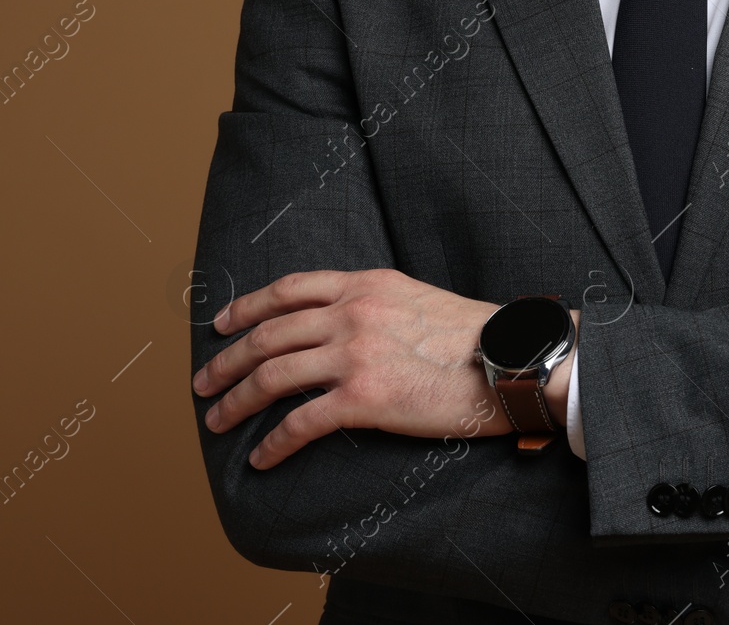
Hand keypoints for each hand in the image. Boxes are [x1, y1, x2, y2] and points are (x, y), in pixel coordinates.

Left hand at [191, 267, 575, 468]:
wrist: (511, 360)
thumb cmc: (477, 337)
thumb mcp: (420, 298)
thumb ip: (378, 304)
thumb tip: (349, 324)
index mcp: (367, 285)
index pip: (291, 289)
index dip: (247, 306)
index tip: (222, 323)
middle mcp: (353, 313)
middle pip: (268, 333)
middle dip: (226, 360)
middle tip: (204, 382)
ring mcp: (355, 353)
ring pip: (272, 375)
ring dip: (235, 401)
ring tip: (217, 419)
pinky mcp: (363, 397)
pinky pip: (300, 422)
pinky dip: (273, 442)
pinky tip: (262, 456)